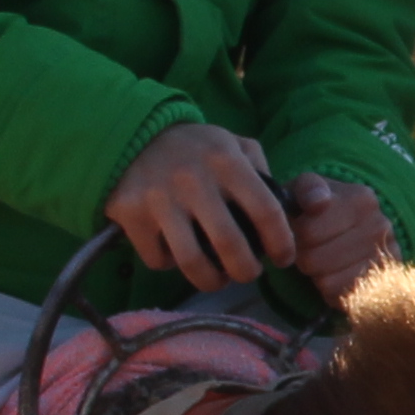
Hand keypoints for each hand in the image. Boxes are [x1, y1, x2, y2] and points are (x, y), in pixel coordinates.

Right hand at [104, 120, 294, 286]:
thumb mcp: (232, 144)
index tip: (284, 259)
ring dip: (211, 280)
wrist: (132, 134)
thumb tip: (284, 210)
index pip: (266, 211)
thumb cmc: (194, 147)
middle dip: (246, 271)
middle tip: (248, 274)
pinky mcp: (131, 214)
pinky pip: (158, 258)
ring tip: (217, 278)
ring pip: (192, 262)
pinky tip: (177, 254)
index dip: (281, 243)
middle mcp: (193, 179)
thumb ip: (260, 171)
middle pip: (230, 246)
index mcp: (226, 160)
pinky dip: (171, 265)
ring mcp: (159, 198)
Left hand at [281, 173, 396, 295]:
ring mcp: (385, 259)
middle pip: (314, 260)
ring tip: (322, 261)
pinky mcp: (382, 286)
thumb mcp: (307, 188)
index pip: (307, 232)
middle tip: (308, 248)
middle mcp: (380, 227)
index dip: (293, 235)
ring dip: (316, 275)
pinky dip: (331, 291)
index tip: (298, 229)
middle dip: (303, 256)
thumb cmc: (320, 208)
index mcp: (362, 199)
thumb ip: (308, 189)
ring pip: (327, 282)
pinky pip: (341, 298)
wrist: (353, 228)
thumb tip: (318, 202)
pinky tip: (334, 275)